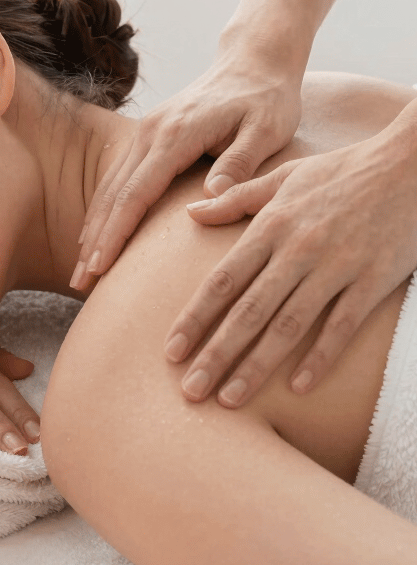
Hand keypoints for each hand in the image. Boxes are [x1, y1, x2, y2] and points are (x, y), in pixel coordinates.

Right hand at [71, 48, 301, 290]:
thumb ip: (238, 164)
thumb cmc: (266, 98)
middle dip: (94, 241)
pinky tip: (94, 235)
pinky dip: (103, 210)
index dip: (116, 233)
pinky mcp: (148, 136)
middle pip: (113, 195)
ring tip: (81, 269)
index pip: (136, 193)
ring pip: (108, 187)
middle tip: (80, 282)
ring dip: (92, 229)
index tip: (100, 267)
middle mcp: (151, 132)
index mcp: (175, 135)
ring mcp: (145, 132)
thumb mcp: (266, 129)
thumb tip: (211, 198)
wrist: (254, 60)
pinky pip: (117, 178)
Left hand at [165, 127, 416, 406]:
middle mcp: (298, 249)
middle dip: (216, 354)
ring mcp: (336, 266)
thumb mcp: (285, 177)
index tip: (171, 351)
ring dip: (256, 365)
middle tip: (190, 392)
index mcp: (272, 225)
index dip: (194, 318)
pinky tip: (298, 387)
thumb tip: (190, 211)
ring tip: (230, 399)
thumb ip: (236, 199)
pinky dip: (320, 356)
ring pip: (288, 324)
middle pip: (248, 310)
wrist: (412, 164)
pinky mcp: (373, 279)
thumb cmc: (344, 170)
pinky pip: (341, 324)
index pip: (222, 280)